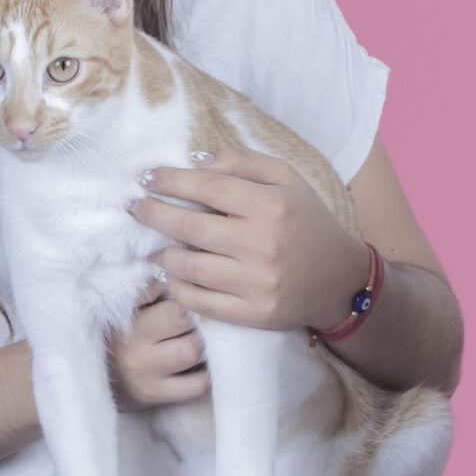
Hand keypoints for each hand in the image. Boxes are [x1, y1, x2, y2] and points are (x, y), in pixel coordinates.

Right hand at [106, 283, 209, 408]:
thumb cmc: (116, 339)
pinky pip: (197, 384)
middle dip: (193, 316)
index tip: (185, 293)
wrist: (94, 384)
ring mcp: (145, 373)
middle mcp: (131, 345)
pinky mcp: (156, 395)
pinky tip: (200, 366)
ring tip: (197, 342)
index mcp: (122, 316)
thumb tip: (179, 272)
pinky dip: (206, 374)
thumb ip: (148, 290)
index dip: (181, 289)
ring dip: (202, 345)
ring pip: (192, 350)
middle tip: (194, 320)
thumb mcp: (124, 310)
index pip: (163, 289)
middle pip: (180, 318)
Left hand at [132, 151, 369, 334]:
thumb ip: (244, 163)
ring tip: (153, 247)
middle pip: (189, 227)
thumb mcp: (289, 180)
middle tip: (135, 208)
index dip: (170, 181)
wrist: (340, 281)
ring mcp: (256, 283)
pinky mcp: (252, 314)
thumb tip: (195, 162)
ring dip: (161, 255)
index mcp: (271, 206)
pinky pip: (200, 302)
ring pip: (188, 267)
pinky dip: (177, 288)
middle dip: (152, 214)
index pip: (207, 187)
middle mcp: (262, 244)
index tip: (146, 178)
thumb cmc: (310, 223)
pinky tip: (171, 277)